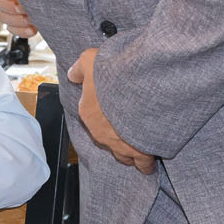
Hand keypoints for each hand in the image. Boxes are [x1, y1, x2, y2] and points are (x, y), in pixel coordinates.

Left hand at [69, 48, 154, 174]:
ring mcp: (119, 145)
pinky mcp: (139, 152)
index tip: (111, 110)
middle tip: (126, 134)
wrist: (139, 89)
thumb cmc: (113, 75)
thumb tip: (73, 76)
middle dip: (115, 138)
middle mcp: (100, 132)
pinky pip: (142, 163)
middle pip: (106, 140)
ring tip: (138, 154)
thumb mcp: (89, 61)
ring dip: (130, 154)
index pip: (91, 116)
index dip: (102, 112)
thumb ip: (79, 69)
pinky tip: (150, 162)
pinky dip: (146, 162)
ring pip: (124, 156)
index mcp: (87, 112)